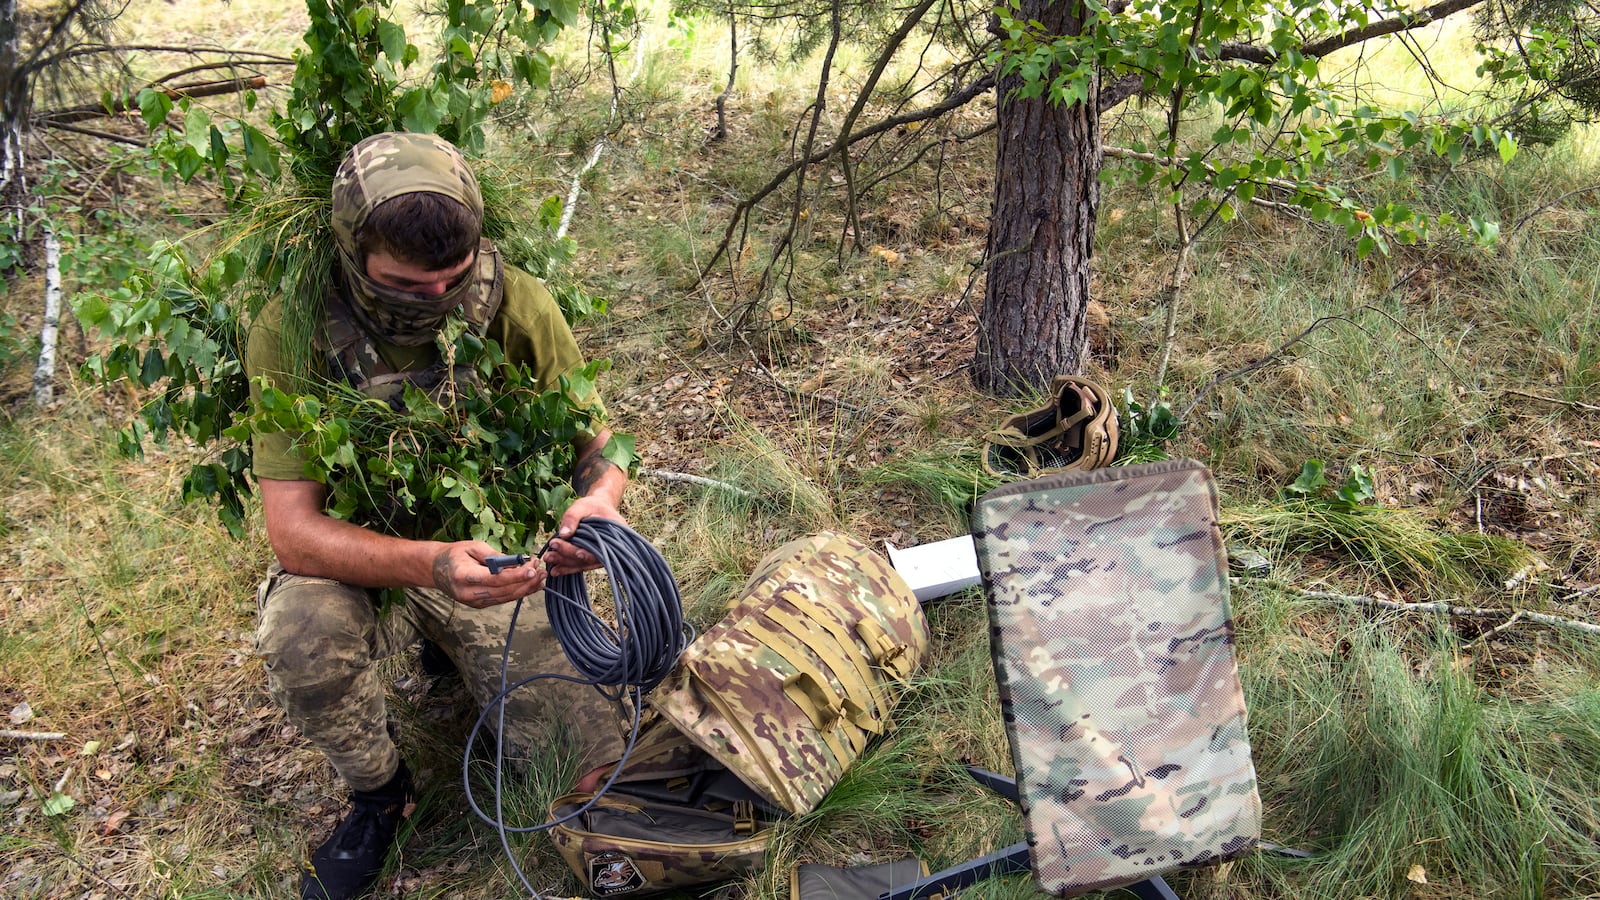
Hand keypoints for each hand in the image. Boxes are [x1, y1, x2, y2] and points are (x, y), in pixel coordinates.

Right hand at [431, 541, 546, 607]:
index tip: (532, 568)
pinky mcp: (479, 604)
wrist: (436, 569)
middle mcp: (468, 593)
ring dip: (525, 588)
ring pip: (505, 597)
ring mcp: (473, 601)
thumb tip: (516, 562)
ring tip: (541, 577)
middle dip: (525, 581)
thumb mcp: (473, 547)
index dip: (516, 575)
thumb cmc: (455, 554)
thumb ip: (494, 556)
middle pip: (503, 591)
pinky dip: (517, 592)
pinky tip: (530, 585)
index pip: (495, 579)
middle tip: (541, 570)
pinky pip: (502, 599)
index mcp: (464, 576)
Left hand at [542, 496, 627, 576]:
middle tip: (550, 554)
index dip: (587, 554)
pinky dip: (566, 567)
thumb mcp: (582, 505)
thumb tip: (564, 534)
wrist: (596, 508)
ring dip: (564, 563)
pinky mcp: (590, 558)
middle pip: (589, 559)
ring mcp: (599, 555)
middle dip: (568, 557)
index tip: (574, 551)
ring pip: (582, 564)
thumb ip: (573, 517)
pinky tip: (555, 570)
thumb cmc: (592, 506)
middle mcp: (610, 549)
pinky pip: (579, 565)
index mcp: (615, 536)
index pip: (600, 550)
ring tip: (548, 559)